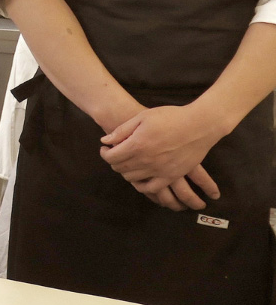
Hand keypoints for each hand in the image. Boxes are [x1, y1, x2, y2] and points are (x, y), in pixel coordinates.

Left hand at [100, 105, 224, 210]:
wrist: (200, 125)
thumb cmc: (171, 117)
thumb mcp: (143, 117)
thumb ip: (122, 130)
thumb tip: (105, 141)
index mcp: (137, 145)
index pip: (111, 157)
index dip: (105, 153)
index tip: (105, 148)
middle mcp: (146, 161)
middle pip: (120, 169)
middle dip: (114, 162)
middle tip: (115, 155)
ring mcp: (159, 170)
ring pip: (133, 179)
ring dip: (126, 172)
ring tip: (128, 163)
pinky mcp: (171, 176)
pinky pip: (152, 188)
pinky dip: (142, 186)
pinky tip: (141, 178)